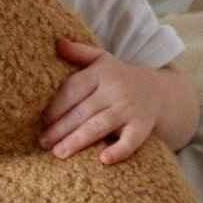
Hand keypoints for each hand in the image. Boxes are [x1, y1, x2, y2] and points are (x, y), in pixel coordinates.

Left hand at [40, 39, 161, 163]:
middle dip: (61, 127)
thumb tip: (57, 42)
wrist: (160, 90)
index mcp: (101, 73)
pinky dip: (119, 150)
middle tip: (43, 142)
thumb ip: (79, 52)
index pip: (73, 88)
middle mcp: (115, 90)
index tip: (41, 119)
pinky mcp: (144, 126)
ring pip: (100, 125)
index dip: (56, 105)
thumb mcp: (101, 59)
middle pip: (83, 110)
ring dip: (78, 140)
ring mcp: (130, 109)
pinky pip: (132, 140)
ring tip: (58, 152)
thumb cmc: (119, 77)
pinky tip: (103, 160)